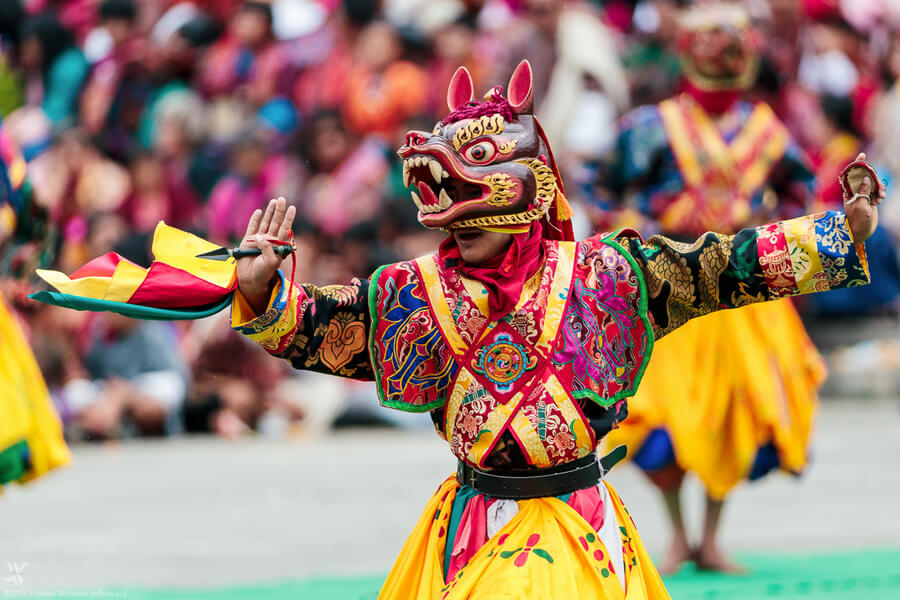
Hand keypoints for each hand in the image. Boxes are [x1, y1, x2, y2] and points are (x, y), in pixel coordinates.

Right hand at [237, 197, 295, 314]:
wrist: (250, 279)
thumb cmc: (263, 273)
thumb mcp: (270, 262)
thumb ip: (268, 248)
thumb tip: (261, 237)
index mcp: (278, 245)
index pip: (285, 229)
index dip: (288, 218)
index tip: (292, 208)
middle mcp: (270, 240)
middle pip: (276, 222)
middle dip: (279, 211)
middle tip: (282, 199)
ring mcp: (259, 239)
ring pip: (266, 222)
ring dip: (270, 212)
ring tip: (274, 201)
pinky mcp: (248, 240)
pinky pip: (252, 227)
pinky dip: (255, 219)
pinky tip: (259, 212)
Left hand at [843, 153, 883, 242]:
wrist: (860, 231)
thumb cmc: (857, 220)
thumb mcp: (860, 206)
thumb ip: (863, 191)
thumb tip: (866, 178)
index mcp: (849, 191)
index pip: (852, 174)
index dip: (857, 164)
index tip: (862, 155)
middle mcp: (855, 190)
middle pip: (867, 176)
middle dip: (875, 180)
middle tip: (880, 192)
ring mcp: (863, 194)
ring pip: (874, 183)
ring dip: (880, 188)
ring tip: (880, 199)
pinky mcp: (870, 198)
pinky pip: (877, 190)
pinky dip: (881, 193)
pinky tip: (881, 200)